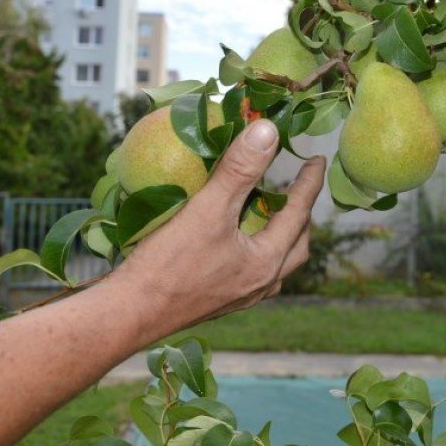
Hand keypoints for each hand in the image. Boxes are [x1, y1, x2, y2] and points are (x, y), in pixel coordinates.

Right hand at [108, 119, 325, 337]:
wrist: (127, 315)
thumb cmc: (168, 264)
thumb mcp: (207, 209)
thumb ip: (240, 169)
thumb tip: (268, 130)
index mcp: (266, 262)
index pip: (299, 214)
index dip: (310, 183)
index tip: (318, 159)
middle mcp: (260, 284)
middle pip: (297, 244)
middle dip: (301, 213)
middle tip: (298, 185)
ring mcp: (240, 296)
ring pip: (276, 261)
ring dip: (280, 233)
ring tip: (270, 208)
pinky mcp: (218, 300)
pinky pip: (252, 269)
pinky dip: (255, 246)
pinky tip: (235, 235)